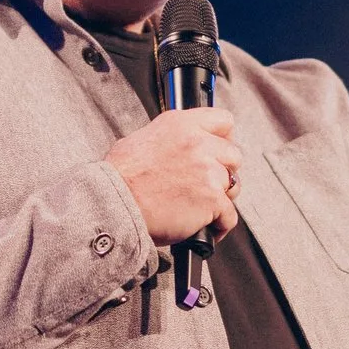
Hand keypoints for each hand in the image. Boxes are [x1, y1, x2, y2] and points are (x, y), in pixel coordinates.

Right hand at [106, 108, 242, 247]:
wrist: (114, 203)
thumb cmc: (120, 178)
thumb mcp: (142, 139)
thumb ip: (170, 139)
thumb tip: (178, 147)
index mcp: (182, 125)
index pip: (223, 121)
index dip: (224, 138)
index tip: (220, 150)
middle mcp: (198, 144)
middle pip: (233, 155)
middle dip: (224, 170)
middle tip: (209, 183)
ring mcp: (208, 172)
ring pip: (234, 185)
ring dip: (222, 197)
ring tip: (204, 206)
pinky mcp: (212, 200)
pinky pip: (229, 215)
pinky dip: (220, 225)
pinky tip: (208, 227)